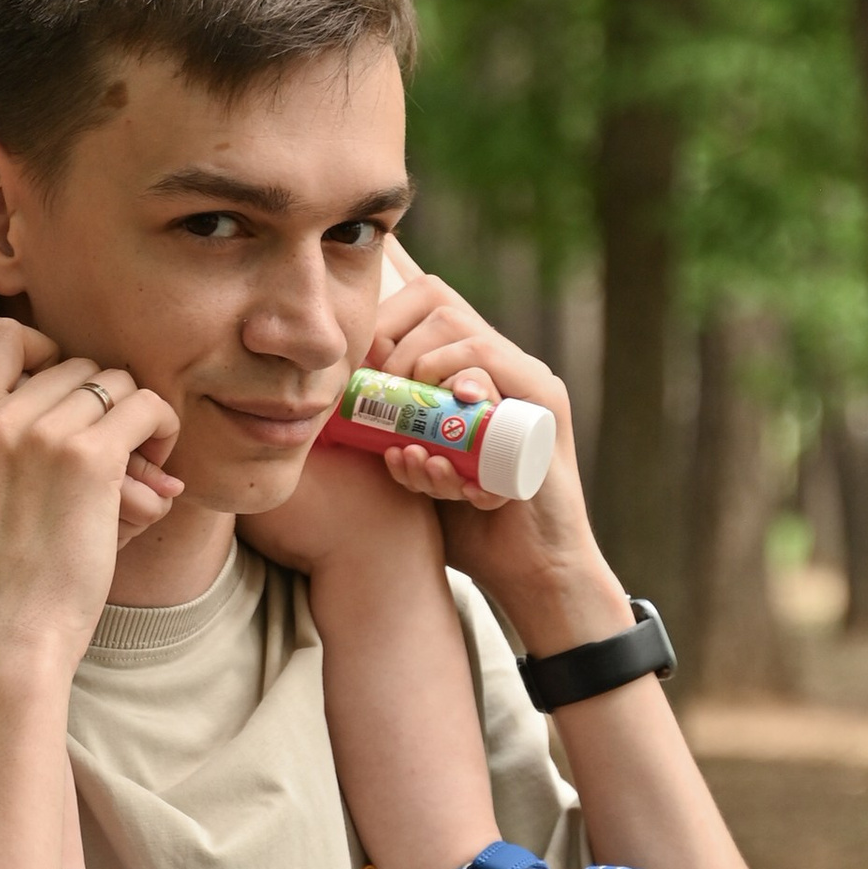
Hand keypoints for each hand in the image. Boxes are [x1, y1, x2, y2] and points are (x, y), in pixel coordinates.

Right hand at [2, 325, 179, 535]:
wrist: (7, 628)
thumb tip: (9, 419)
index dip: (38, 348)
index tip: (59, 390)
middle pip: (75, 366)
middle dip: (104, 399)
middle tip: (117, 439)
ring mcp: (43, 436)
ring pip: (116, 382)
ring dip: (138, 417)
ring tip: (143, 459)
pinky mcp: (89, 459)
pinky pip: (146, 408)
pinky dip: (163, 427)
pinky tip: (161, 464)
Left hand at [363, 265, 628, 652]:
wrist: (523, 567)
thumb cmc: (462, 522)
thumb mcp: (410, 464)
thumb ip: (381, 434)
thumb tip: (320, 408)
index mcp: (470, 369)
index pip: (423, 301)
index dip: (380, 324)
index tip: (357, 376)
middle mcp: (503, 363)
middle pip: (439, 305)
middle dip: (393, 350)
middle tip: (378, 405)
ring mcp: (530, 380)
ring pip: (464, 338)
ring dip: (421, 381)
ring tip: (410, 444)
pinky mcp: (548, 406)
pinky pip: (495, 373)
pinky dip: (459, 395)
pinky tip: (440, 452)